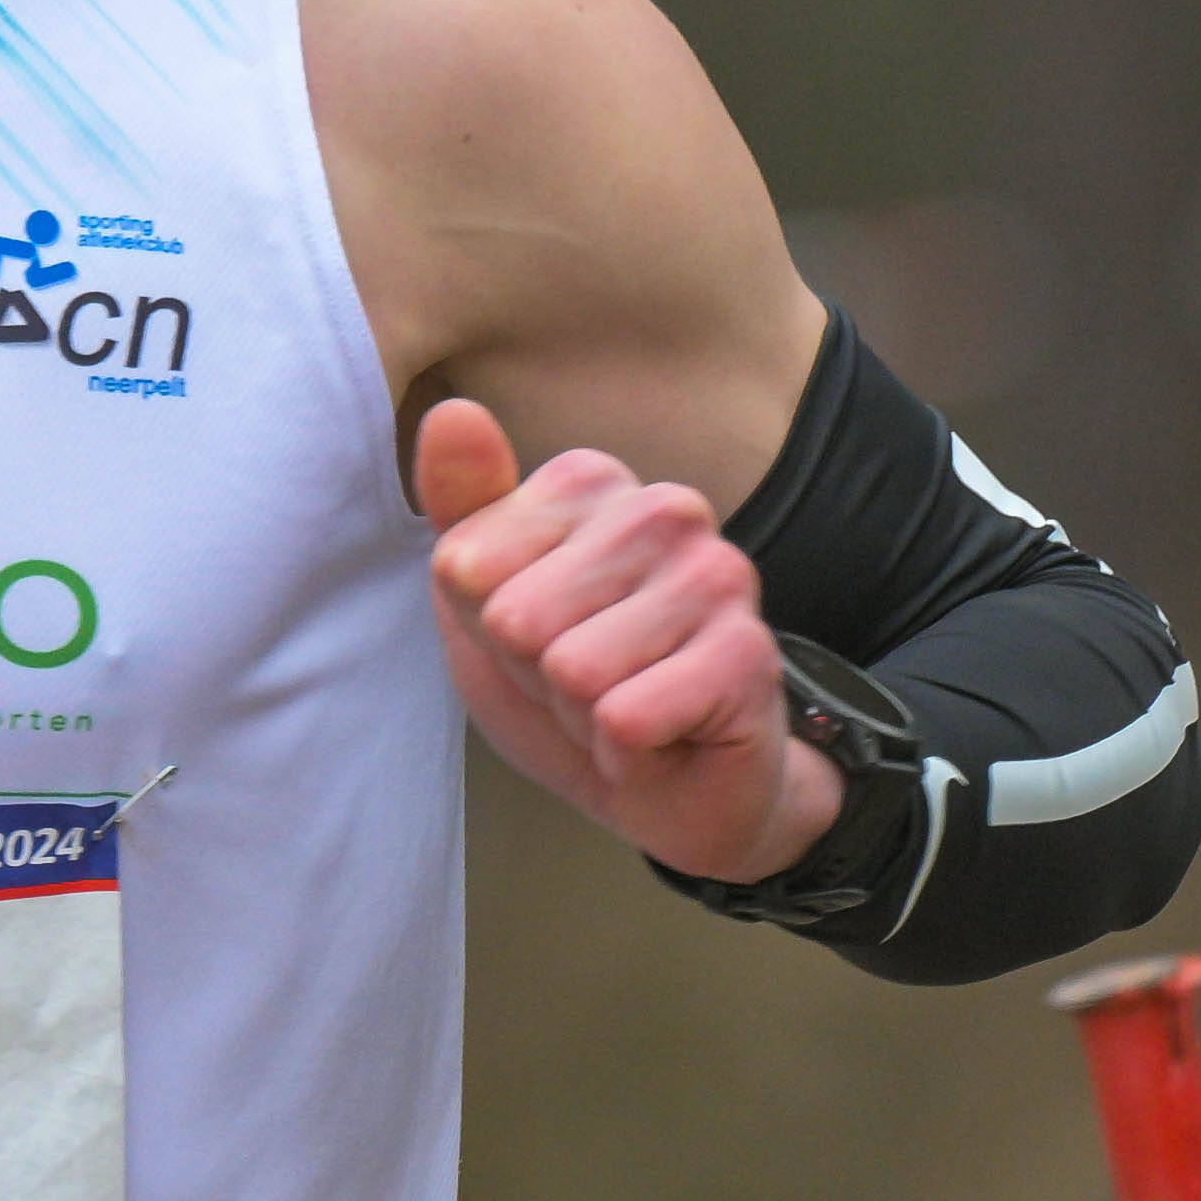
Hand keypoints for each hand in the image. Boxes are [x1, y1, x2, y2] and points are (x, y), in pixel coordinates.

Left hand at [415, 399, 839, 881]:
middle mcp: (663, 509)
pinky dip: (624, 753)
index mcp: (592, 483)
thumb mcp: (484, 601)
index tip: (540, 643)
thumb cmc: (571, 687)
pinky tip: (664, 736)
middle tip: (586, 685)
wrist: (669, 788)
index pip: (466, 567)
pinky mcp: (747, 654)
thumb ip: (460, 510)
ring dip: (582, 716)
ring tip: (624, 705)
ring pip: (571, 670)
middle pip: (517, 619)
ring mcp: (716, 576)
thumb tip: (452, 412)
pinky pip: (625, 718)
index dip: (488, 631)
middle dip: (536, 677)